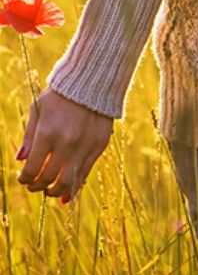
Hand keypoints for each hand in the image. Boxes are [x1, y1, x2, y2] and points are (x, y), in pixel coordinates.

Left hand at [16, 88, 112, 203]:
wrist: (93, 83)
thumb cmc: (60, 95)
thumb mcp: (38, 110)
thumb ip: (29, 137)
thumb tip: (20, 160)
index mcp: (47, 133)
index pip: (32, 169)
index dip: (24, 179)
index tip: (23, 179)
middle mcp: (67, 143)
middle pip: (49, 178)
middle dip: (38, 186)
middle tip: (34, 186)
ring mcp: (85, 146)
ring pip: (68, 181)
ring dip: (56, 191)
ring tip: (50, 191)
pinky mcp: (100, 146)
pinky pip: (86, 172)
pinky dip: (76, 185)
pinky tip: (67, 191)